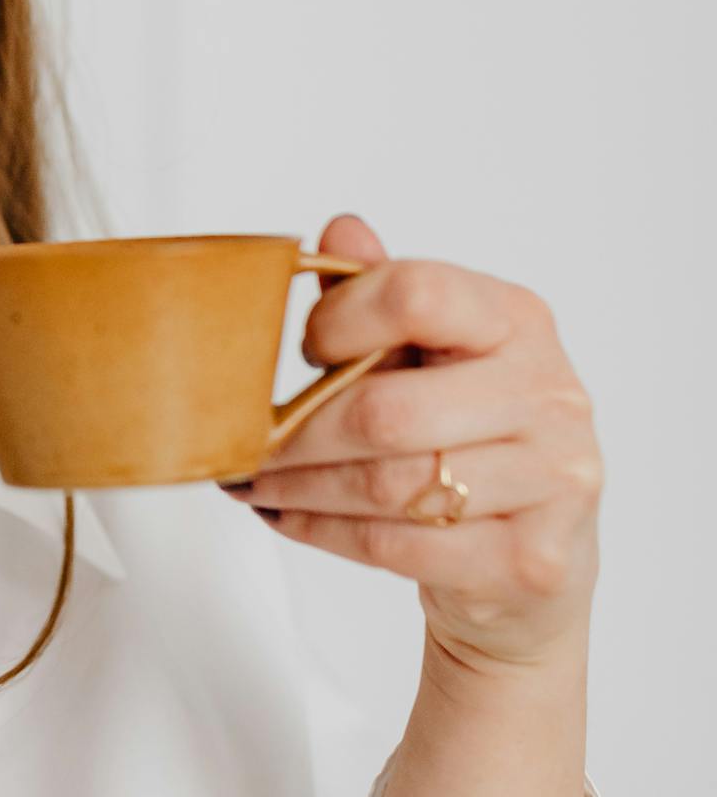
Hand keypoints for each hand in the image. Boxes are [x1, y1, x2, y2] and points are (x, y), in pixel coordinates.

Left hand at [220, 213, 601, 675]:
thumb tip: (340, 232)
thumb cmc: (469, 441)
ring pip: (387, 486)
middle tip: (243, 445)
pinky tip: (291, 518)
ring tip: (254, 483)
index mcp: (519, 321)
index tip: (302, 349)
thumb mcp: (430, 357)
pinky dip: (326, 533)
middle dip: (296, 434)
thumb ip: (383, 296)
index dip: (339, 320)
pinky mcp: (533, 560)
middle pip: (386, 411)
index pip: (417, 294)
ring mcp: (553, 480)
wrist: (531, 564)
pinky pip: (399, 545)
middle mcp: (551, 394)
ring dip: (299, 488)